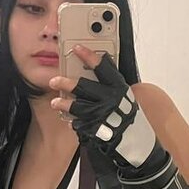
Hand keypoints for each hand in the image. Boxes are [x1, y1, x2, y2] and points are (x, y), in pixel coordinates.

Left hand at [49, 44, 157, 168]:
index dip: (89, 56)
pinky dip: (74, 122)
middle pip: (84, 86)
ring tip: (55, 102)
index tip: (77, 48)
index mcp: (119, 88)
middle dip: (66, 83)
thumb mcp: (123, 96)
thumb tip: (91, 66)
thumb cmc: (126, 114)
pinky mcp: (95, 129)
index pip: (103, 68)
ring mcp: (101, 115)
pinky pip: (78, 123)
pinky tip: (71, 121)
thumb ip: (109, 83)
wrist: (134, 141)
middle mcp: (110, 100)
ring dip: (64, 104)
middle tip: (54, 80)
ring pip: (77, 106)